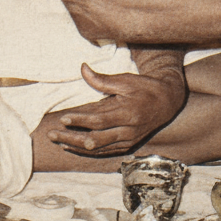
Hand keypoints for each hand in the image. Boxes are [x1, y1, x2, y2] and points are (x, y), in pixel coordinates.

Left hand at [44, 63, 185, 155]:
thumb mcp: (126, 80)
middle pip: (95, 139)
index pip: (99, 121)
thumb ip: (102, 80)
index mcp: (129, 113)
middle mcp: (129, 131)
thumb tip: (82, 68)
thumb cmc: (146, 88)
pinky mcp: (128, 145)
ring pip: (97, 149)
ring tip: (57, 141)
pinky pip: (103, 152)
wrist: (168, 102)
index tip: (63, 118)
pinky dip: (86, 151)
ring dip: (75, 146)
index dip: (80, 121)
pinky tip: (72, 147)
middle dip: (71, 138)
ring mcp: (128, 140)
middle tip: (52, 134)